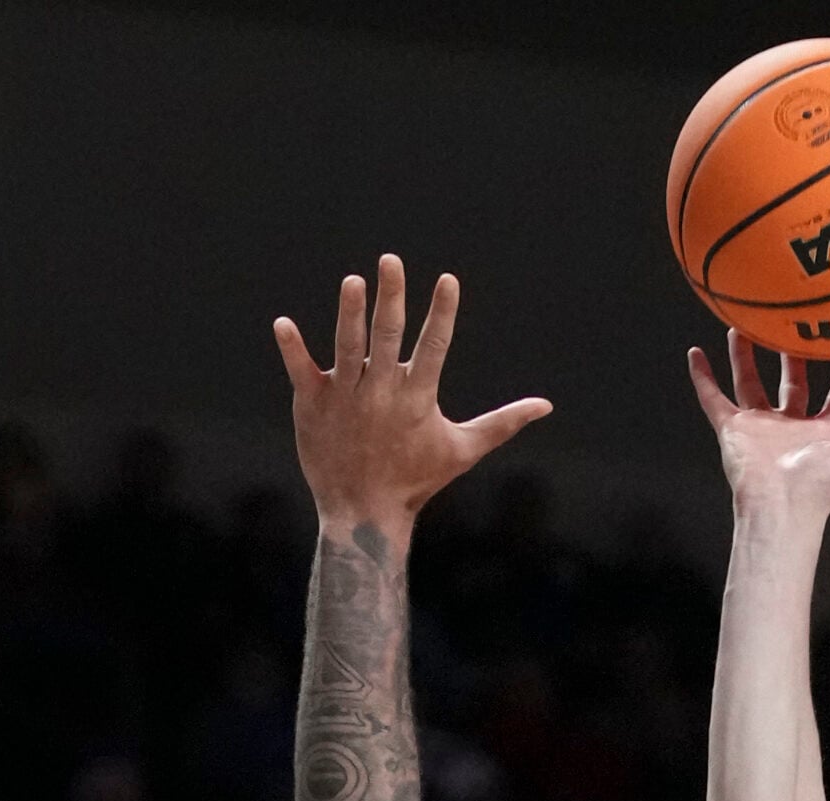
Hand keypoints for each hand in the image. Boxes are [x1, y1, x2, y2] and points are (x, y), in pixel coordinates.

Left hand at [272, 254, 551, 527]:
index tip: (447, 280)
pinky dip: (292, 348)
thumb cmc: (417, 479)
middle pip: (388, 335)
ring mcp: (346, 396)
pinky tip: (283, 324)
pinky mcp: (313, 404)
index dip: (442, 312)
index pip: (434, 346)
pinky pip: (300, 370)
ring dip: (349, 313)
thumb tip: (546, 406)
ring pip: (347, 346)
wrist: (364, 511)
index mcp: (418, 397)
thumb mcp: (465, 449)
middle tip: (390, 261)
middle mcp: (382, 391)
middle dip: (391, 297)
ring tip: (353, 282)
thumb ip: (504, 422)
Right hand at [689, 330, 829, 523]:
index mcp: (823, 432)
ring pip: (750, 384)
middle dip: (791, 356)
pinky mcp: (732, 429)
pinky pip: (713, 398)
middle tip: (789, 325)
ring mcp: (760, 427)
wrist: (781, 507)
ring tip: (743, 327)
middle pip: (792, 384)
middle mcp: (791, 427)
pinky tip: (695, 353)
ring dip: (746, 357)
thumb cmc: (823, 488)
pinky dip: (703, 377)